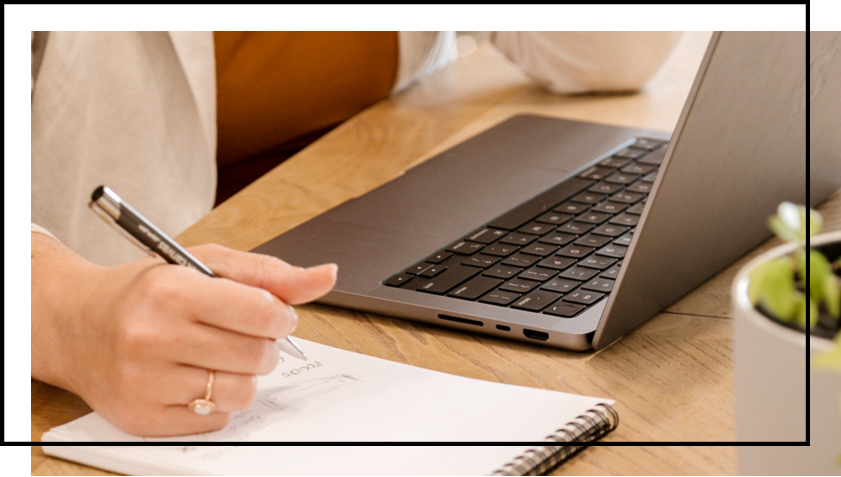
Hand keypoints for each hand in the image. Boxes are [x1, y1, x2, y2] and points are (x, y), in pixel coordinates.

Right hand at [31, 236, 336, 435]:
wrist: (76, 325)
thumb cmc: (147, 291)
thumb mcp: (203, 263)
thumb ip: (269, 273)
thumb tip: (326, 275)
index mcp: (171, 290)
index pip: (262, 312)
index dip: (280, 315)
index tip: (273, 314)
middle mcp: (153, 336)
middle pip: (257, 356)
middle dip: (264, 345)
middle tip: (242, 335)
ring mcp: (145, 382)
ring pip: (241, 393)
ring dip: (243, 376)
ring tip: (217, 356)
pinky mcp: (142, 418)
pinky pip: (215, 420)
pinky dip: (216, 402)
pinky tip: (193, 377)